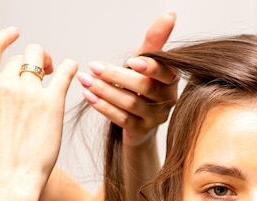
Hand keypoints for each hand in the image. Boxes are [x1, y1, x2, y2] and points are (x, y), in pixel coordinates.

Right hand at [0, 27, 77, 191]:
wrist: (12, 176)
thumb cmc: (0, 155)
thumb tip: (8, 82)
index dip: (4, 36)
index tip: (15, 34)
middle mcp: (3, 84)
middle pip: (21, 55)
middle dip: (33, 59)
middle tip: (43, 70)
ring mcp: (28, 92)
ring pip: (40, 58)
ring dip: (50, 63)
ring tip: (54, 74)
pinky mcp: (53, 102)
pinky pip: (66, 71)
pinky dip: (70, 67)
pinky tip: (73, 70)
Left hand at [76, 12, 178, 145]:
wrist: (139, 124)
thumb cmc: (140, 87)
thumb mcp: (146, 63)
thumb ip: (155, 41)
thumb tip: (170, 14)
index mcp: (171, 81)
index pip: (164, 73)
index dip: (151, 67)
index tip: (132, 61)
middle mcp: (168, 100)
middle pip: (145, 88)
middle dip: (117, 76)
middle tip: (93, 66)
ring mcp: (155, 118)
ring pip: (131, 104)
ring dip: (105, 91)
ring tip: (85, 80)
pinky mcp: (141, 131)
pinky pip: (122, 120)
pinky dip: (104, 107)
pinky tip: (89, 97)